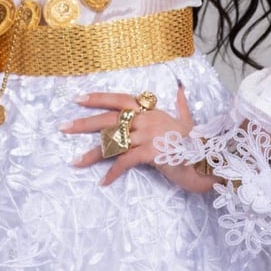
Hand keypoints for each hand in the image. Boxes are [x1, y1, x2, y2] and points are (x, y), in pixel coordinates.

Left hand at [61, 84, 218, 192]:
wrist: (207, 161)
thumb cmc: (195, 142)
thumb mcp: (186, 120)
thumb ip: (180, 104)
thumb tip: (180, 88)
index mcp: (151, 110)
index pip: (119, 99)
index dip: (98, 98)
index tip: (78, 99)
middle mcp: (147, 119)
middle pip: (110, 119)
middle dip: (84, 123)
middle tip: (63, 127)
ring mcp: (148, 135)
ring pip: (113, 142)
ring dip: (92, 154)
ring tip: (74, 162)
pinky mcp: (150, 153)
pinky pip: (125, 162)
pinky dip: (113, 172)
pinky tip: (103, 182)